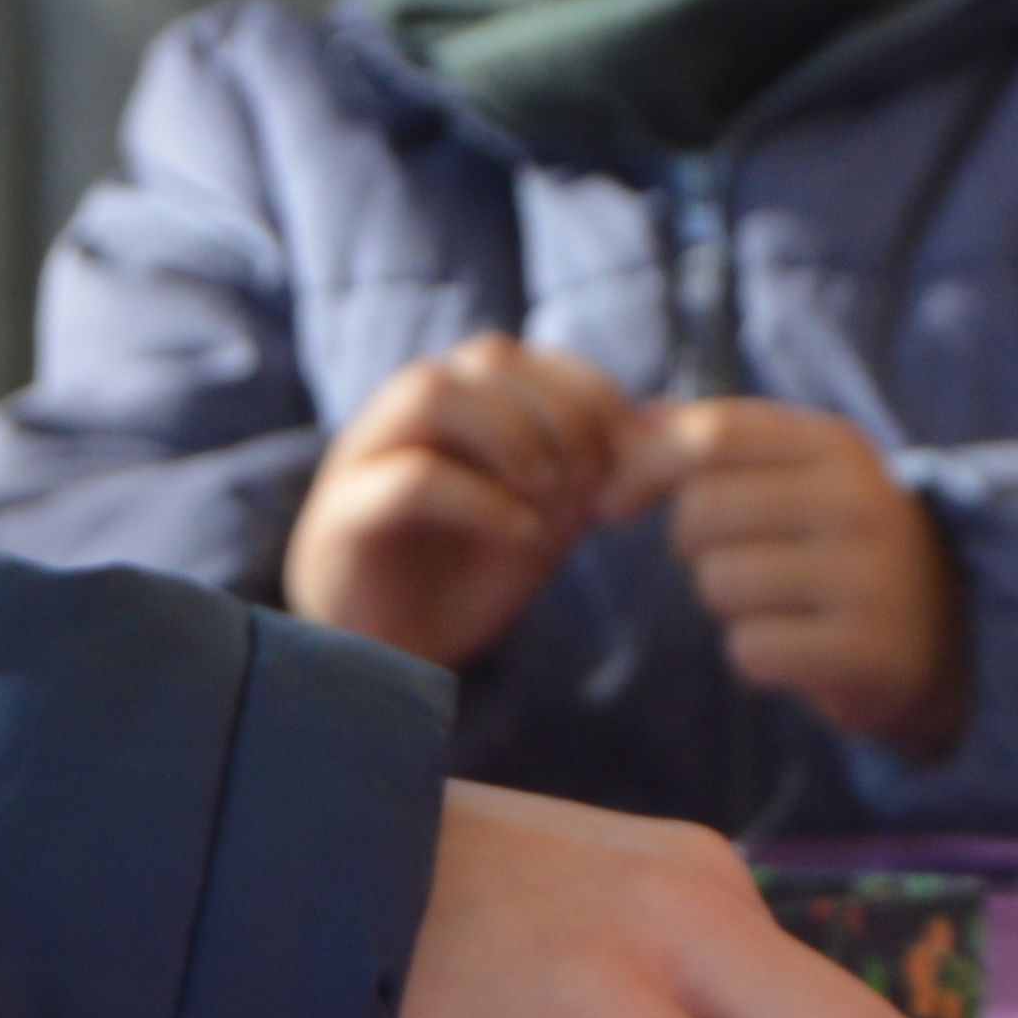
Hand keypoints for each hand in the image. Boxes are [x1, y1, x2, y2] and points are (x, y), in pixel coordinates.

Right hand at [282, 337, 636, 668]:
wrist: (389, 658)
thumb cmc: (465, 578)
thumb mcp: (548, 517)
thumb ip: (597, 468)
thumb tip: (672, 420)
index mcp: (456, 405)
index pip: (526, 358)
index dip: (589, 392)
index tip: (634, 453)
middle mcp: (406, 416)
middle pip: (486, 360)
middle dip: (561, 412)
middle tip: (597, 479)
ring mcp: (367, 457)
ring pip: (431, 391)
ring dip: (512, 435)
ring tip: (557, 497)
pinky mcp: (345, 517)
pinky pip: (409, 480)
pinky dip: (480, 501)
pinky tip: (526, 538)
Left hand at [607, 399, 967, 752]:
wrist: (942, 634)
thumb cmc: (837, 547)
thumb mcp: (793, 476)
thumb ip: (713, 443)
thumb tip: (625, 425)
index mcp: (837, 445)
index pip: (714, 432)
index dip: (643, 465)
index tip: (615, 501)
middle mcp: (860, 500)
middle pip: (702, 510)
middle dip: (693, 545)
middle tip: (737, 560)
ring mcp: (869, 576)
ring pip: (719, 582)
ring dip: (726, 604)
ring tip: (777, 603)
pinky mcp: (868, 651)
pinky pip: (751, 650)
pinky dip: (756, 657)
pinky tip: (797, 648)